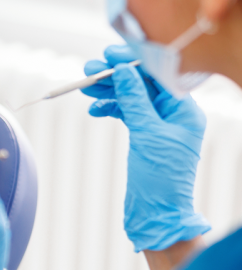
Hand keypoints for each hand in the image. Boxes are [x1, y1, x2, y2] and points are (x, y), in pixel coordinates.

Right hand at [80, 44, 210, 251]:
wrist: (157, 214)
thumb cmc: (160, 178)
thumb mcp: (147, 135)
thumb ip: (135, 101)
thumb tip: (125, 72)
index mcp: (184, 110)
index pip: (159, 75)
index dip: (134, 62)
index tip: (110, 54)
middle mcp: (173, 114)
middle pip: (142, 84)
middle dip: (116, 75)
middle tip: (90, 69)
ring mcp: (158, 125)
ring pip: (131, 98)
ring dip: (109, 91)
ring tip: (86, 87)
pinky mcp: (144, 137)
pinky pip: (126, 114)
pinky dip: (110, 109)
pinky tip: (95, 109)